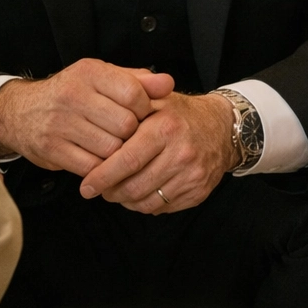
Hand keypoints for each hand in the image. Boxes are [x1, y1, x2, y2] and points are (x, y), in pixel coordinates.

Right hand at [0, 59, 174, 176]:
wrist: (21, 112)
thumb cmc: (72, 94)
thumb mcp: (102, 78)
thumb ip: (137, 80)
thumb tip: (168, 83)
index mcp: (90, 72)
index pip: (134, 94)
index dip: (145, 109)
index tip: (141, 115)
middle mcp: (73, 95)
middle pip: (126, 124)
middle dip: (133, 134)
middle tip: (128, 135)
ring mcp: (60, 123)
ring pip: (111, 148)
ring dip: (118, 153)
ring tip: (115, 147)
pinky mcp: (52, 149)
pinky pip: (92, 167)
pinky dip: (102, 168)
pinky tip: (100, 159)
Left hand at [78, 92, 235, 212]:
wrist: (222, 127)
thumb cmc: (181, 114)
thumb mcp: (156, 99)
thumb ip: (127, 105)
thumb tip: (95, 120)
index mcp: (166, 128)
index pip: (127, 160)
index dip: (102, 176)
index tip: (85, 185)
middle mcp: (182, 153)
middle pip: (134, 187)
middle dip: (110, 192)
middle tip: (99, 188)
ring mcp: (192, 175)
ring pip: (146, 202)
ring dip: (126, 200)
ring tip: (117, 190)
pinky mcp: (198, 192)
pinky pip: (161, 208)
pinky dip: (144, 204)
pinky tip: (140, 191)